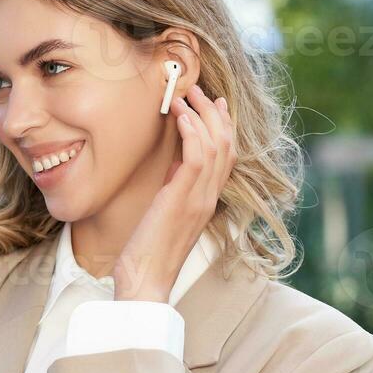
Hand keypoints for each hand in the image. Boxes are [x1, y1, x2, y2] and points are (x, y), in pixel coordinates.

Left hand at [112, 84, 237, 301]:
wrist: (146, 281)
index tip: (215, 104)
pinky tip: (179, 115)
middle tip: (198, 90)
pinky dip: (192, 131)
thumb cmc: (149, 253)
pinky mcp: (183, 200)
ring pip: (215, 146)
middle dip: (214, 113)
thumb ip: (176, 188)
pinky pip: (197, 157)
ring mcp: (199, 199)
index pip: (227, 156)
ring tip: (185, 95)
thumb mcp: (166, 213)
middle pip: (226, 145)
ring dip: (201, 115)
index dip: (224, 126)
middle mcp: (209, 198)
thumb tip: (175, 164)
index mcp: (207, 201)